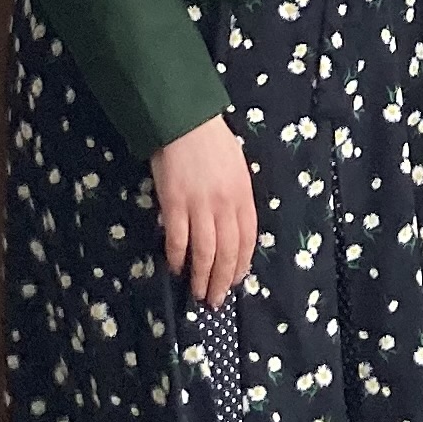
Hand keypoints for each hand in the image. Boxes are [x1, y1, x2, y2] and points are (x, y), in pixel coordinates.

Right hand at [151, 115, 258, 307]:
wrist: (185, 121)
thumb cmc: (212, 142)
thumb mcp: (237, 168)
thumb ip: (236, 197)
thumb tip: (232, 226)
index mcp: (243, 194)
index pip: (248, 237)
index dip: (242, 263)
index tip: (237, 281)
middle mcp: (225, 203)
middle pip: (228, 250)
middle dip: (223, 278)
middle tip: (217, 299)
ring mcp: (199, 204)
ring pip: (205, 251)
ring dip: (202, 276)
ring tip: (199, 293)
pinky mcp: (174, 204)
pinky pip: (178, 239)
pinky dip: (178, 257)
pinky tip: (177, 268)